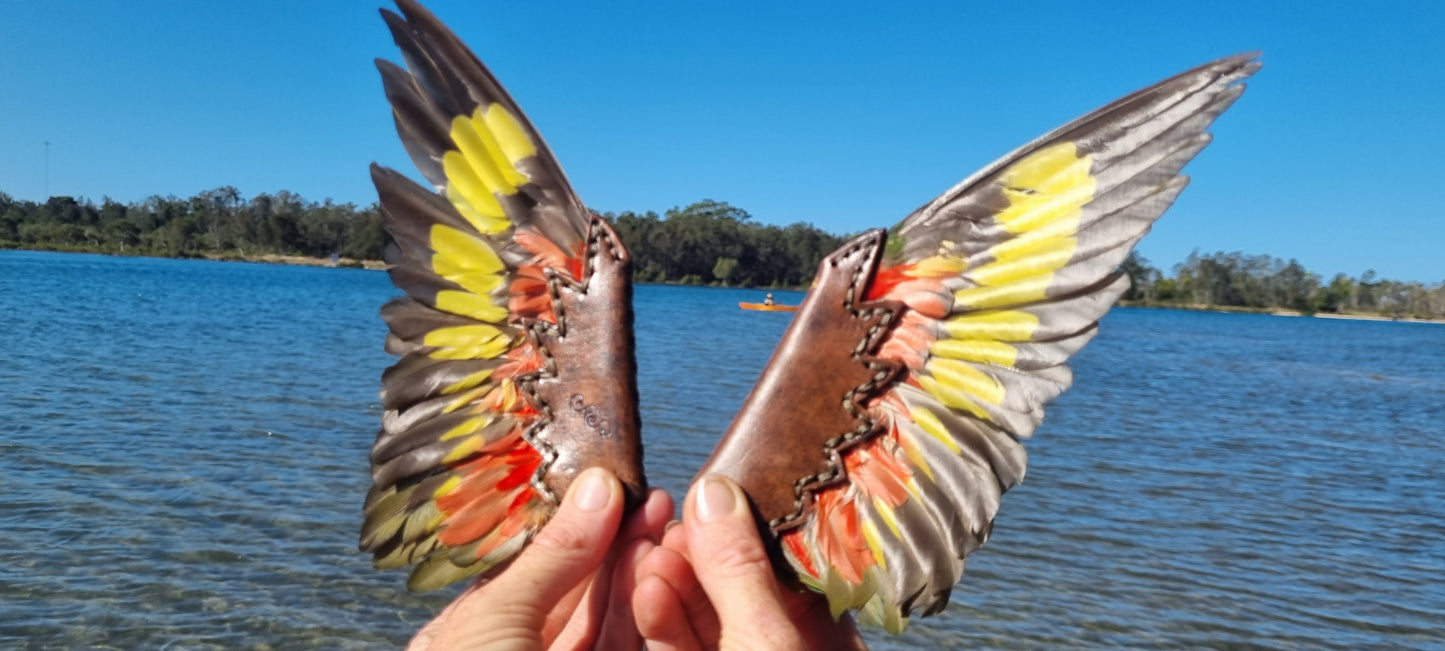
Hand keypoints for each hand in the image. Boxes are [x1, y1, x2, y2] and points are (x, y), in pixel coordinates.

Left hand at [407, 467, 673, 650]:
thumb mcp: (492, 618)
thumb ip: (548, 558)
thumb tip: (595, 487)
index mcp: (474, 633)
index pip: (532, 568)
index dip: (574, 525)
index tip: (612, 484)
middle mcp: (521, 648)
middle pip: (579, 590)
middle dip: (618, 541)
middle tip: (652, 496)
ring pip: (612, 616)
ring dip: (640, 569)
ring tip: (662, 521)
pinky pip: (631, 642)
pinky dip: (651, 609)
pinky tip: (663, 569)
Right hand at [632, 474, 867, 650]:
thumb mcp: (766, 642)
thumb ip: (739, 573)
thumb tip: (714, 493)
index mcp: (825, 633)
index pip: (792, 563)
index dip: (748, 526)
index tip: (710, 495)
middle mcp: (785, 642)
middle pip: (735, 585)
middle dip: (696, 553)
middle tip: (669, 522)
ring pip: (700, 616)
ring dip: (670, 583)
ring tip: (650, 552)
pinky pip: (678, 645)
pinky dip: (660, 621)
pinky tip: (647, 591)